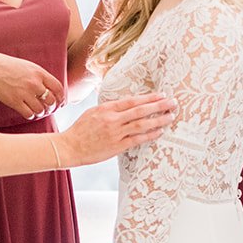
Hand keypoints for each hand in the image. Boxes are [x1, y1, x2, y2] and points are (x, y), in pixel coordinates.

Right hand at [0, 52, 65, 118]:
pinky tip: (28, 113)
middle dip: (51, 107)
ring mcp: (24, 92)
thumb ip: (41, 76)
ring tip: (37, 112)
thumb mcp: (28, 66)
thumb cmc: (9, 67)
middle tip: (48, 109)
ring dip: (41, 113)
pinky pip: (29, 114)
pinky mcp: (14, 101)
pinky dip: (30, 116)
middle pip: (51, 101)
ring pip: (41, 110)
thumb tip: (53, 89)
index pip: (58, 88)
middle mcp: (34, 83)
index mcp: (39, 73)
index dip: (61, 98)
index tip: (60, 103)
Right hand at [55, 95, 176, 165]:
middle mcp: (112, 119)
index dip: (148, 98)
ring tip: (170, 116)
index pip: (131, 101)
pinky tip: (159, 131)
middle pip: (140, 110)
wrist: (69, 147)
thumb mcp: (93, 113)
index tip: (161, 95)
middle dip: (158, 106)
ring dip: (158, 120)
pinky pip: (137, 139)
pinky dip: (149, 135)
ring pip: (141, 124)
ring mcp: (115, 133)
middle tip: (172, 103)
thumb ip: (109, 109)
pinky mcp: (116, 146)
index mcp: (106, 109)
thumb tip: (124, 104)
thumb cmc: (80, 130)